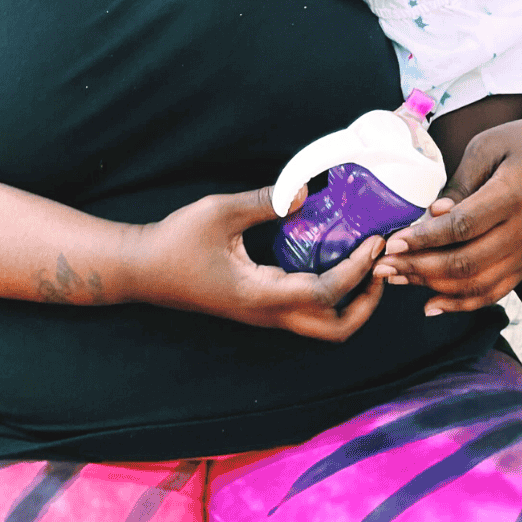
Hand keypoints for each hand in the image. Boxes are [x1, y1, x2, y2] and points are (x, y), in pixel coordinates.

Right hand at [128, 185, 386, 341]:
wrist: (141, 270)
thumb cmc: (175, 241)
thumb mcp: (219, 211)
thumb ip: (265, 201)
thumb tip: (307, 192)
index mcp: (259, 296)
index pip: (323, 294)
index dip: (356, 270)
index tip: (375, 241)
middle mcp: (267, 313)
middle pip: (335, 330)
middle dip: (367, 303)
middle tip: (380, 266)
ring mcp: (265, 312)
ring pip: (322, 323)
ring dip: (353, 299)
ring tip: (368, 261)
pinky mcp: (261, 304)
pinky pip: (308, 307)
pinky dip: (333, 291)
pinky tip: (337, 256)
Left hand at [374, 115, 521, 314]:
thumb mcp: (489, 147)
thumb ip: (460, 184)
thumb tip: (432, 216)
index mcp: (514, 194)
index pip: (462, 226)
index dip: (424, 238)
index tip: (391, 242)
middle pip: (466, 262)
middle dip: (418, 268)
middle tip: (384, 266)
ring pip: (477, 283)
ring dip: (433, 287)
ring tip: (398, 280)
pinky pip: (494, 293)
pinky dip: (461, 304)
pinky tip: (431, 305)